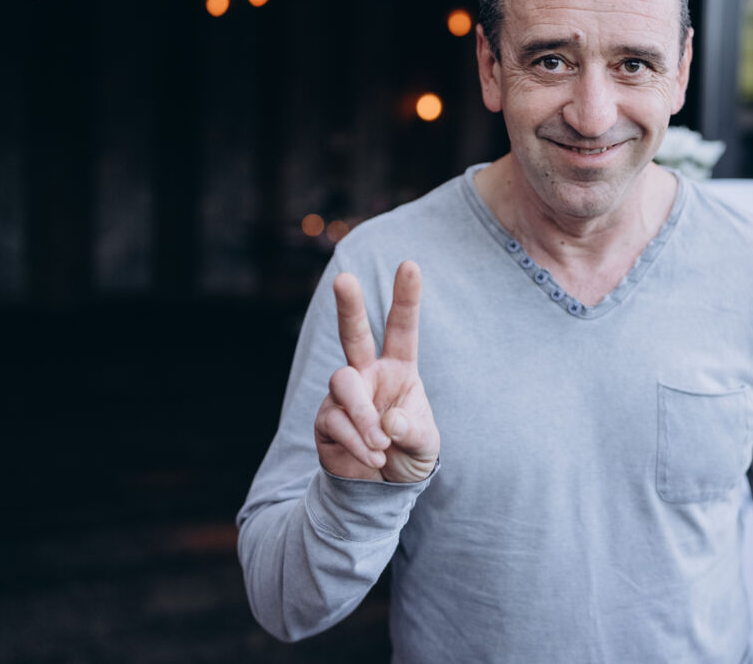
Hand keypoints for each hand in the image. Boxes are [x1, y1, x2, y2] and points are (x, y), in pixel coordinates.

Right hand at [314, 261, 439, 482]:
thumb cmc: (408, 452)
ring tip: (381, 443)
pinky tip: (373, 457)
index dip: (406, 298)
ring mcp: (343, 395)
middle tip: (343, 279)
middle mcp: (368, 373)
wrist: (381, 487)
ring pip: (343, 383)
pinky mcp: (326, 419)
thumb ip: (415, 430)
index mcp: (399, 369)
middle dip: (348, 306)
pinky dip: (359, 443)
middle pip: (354, 333)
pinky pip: (337, 421)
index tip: (410, 264)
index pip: (402, 328)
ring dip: (364, 416)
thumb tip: (390, 420)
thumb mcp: (426, 444)